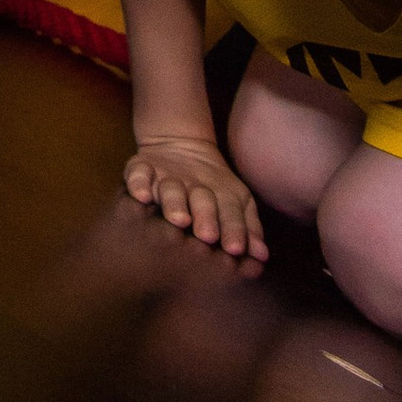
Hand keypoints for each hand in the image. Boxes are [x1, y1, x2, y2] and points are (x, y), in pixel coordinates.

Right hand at [124, 135, 266, 266]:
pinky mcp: (143, 167)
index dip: (233, 229)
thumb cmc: (212, 190)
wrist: (179, 145)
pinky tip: (142, 196)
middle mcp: (194, 186)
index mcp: (221, 194)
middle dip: (205, 217)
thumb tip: (262, 256)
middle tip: (208, 235)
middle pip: (201, 200)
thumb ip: (248, 228)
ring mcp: (167, 176)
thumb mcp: (235, 204)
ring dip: (174, 203)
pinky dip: (139, 183)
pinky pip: (139, 173)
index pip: (230, 211)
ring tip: (178, 219)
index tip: (236, 249)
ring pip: (171, 188)